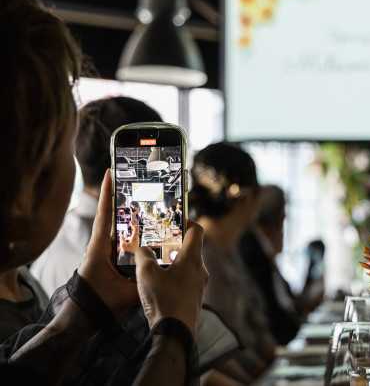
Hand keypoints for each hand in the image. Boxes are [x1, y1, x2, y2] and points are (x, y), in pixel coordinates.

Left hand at [78, 170, 138, 315]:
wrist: (82, 319)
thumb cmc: (98, 304)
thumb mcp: (125, 293)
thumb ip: (144, 280)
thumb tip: (164, 269)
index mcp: (99, 248)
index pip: (105, 215)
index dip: (107, 193)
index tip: (110, 172)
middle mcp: (101, 246)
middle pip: (114, 217)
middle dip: (125, 200)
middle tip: (139, 183)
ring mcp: (104, 252)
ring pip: (120, 230)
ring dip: (131, 217)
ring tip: (149, 203)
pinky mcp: (109, 260)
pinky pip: (122, 243)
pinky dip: (133, 234)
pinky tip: (148, 231)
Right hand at [135, 220, 207, 335]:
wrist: (175, 334)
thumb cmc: (164, 300)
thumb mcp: (146, 274)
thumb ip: (143, 256)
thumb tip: (142, 250)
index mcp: (192, 259)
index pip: (197, 231)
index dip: (187, 221)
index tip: (175, 219)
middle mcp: (200, 271)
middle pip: (191, 249)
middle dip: (174, 243)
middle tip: (158, 242)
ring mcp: (199, 286)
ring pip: (188, 266)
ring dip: (173, 262)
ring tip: (154, 263)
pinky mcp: (194, 299)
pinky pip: (185, 281)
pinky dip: (174, 277)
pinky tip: (158, 284)